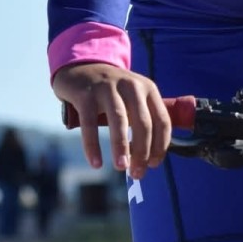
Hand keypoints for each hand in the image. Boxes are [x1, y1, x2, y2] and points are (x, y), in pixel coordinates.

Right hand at [52, 63, 172, 180]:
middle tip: (137, 173)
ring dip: (121, 147)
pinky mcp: (86, 94)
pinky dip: (92, 145)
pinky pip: (90, 124)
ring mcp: (108, 88)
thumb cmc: (111, 92)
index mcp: (148, 89)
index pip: (162, 120)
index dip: (161, 145)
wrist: (80, 68)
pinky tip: (96, 162)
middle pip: (143, 123)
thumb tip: (150, 158)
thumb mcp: (133, 97)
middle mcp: (131, 86)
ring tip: (121, 167)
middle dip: (143, 152)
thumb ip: (143, 119)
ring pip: (119, 121)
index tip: (154, 164)